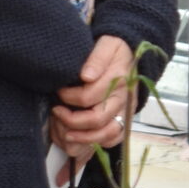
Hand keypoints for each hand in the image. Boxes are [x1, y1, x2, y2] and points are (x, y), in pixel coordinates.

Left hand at [52, 35, 135, 154]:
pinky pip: (114, 140)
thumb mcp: (107, 44)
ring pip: (107, 135)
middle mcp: (123, 99)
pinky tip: (81, 138)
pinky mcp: (125, 120)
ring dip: (83, 138)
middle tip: (56, 112)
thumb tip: (86, 76)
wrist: (131, 54)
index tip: (57, 91)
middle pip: (97, 119)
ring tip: (66, 133)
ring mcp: (125, 112)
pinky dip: (97, 143)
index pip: (89, 96)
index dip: (68, 97)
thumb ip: (97, 58)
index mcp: (118, 80)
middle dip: (71, 120)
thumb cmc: (114, 50)